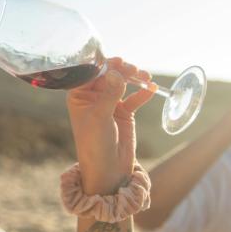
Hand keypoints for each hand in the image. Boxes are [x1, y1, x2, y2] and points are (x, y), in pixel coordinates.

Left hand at [66, 57, 154, 193]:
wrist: (108, 170)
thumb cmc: (95, 144)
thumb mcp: (100, 117)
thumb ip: (109, 94)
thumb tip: (117, 73)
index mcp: (79, 96)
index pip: (90, 74)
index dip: (103, 65)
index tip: (118, 61)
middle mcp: (93, 97)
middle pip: (108, 75)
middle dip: (122, 70)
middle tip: (134, 69)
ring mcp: (109, 104)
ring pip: (122, 83)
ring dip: (134, 78)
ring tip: (145, 76)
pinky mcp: (124, 112)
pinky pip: (135, 98)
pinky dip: (143, 93)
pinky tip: (152, 88)